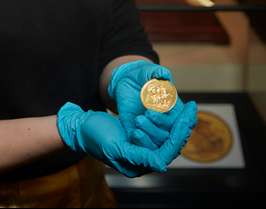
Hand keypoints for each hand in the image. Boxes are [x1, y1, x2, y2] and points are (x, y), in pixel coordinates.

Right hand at [57, 101, 196, 176]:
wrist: (81, 127)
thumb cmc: (95, 136)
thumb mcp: (115, 146)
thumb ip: (138, 156)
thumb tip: (162, 165)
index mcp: (139, 166)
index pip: (168, 151)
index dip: (180, 132)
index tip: (188, 114)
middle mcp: (144, 161)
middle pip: (171, 144)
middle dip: (182, 125)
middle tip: (192, 107)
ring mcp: (142, 150)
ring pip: (166, 138)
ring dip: (175, 122)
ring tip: (183, 107)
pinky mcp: (139, 140)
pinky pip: (158, 131)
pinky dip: (166, 120)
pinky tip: (172, 109)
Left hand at [108, 60, 182, 145]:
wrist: (126, 79)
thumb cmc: (143, 75)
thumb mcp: (149, 71)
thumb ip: (158, 73)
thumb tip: (163, 73)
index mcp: (174, 108)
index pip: (179, 121)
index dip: (170, 119)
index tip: (157, 110)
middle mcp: (166, 121)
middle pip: (169, 134)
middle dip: (158, 125)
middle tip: (147, 113)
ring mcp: (153, 128)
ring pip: (157, 141)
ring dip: (149, 133)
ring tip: (138, 120)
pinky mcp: (139, 132)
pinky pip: (143, 145)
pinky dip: (140, 141)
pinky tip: (133, 132)